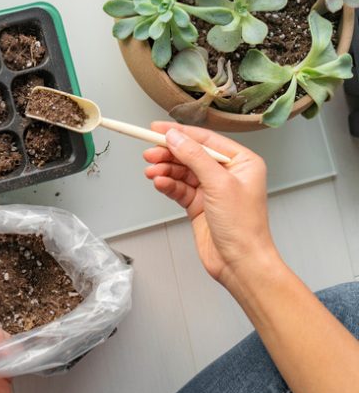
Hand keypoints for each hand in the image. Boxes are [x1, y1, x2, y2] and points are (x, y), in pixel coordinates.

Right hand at [143, 122, 274, 284]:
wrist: (239, 262)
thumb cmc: (243, 227)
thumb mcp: (219, 184)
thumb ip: (194, 157)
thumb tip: (175, 137)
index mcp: (242, 162)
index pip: (206, 140)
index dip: (180, 133)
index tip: (156, 129)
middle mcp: (227, 174)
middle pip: (191, 155)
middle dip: (169, 154)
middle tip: (149, 153)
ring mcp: (212, 190)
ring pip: (182, 172)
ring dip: (165, 170)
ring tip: (151, 172)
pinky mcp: (199, 205)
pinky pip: (179, 188)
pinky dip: (168, 185)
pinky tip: (159, 183)